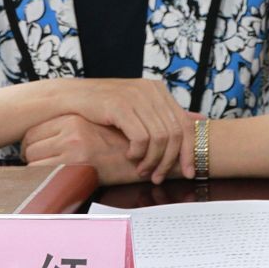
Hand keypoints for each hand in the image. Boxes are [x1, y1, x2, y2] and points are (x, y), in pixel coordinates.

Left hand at [22, 114, 157, 184]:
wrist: (142, 158)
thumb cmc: (116, 147)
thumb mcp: (91, 129)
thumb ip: (68, 129)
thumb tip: (38, 140)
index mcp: (72, 118)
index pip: (32, 131)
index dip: (29, 146)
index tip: (34, 154)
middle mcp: (70, 129)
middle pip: (29, 146)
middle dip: (30, 159)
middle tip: (39, 167)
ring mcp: (72, 146)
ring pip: (33, 161)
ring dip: (36, 171)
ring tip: (48, 175)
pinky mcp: (75, 164)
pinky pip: (43, 175)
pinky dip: (44, 181)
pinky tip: (56, 182)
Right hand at [54, 79, 194, 182]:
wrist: (70, 99)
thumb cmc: (103, 106)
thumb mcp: (137, 106)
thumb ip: (162, 113)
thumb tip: (198, 120)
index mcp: (158, 89)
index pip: (185, 124)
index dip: (189, 151)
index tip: (189, 172)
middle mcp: (150, 90)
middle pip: (175, 134)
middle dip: (169, 161)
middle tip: (158, 177)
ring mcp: (136, 97)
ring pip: (159, 138)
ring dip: (152, 160)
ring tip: (142, 170)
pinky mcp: (120, 106)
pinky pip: (141, 138)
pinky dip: (138, 153)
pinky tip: (129, 156)